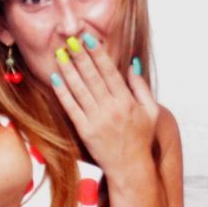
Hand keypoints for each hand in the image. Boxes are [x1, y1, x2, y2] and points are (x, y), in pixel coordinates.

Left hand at [50, 36, 158, 183]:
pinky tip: (55, 78)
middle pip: (92, 77)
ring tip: (59, 54)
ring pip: (79, 89)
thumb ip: (141, 87)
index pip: (110, 72)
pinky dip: (63, 92)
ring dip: (68, 70)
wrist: (130, 168)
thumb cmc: (141, 139)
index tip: (88, 38)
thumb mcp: (151, 112)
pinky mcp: (85, 131)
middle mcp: (111, 109)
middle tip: (69, 40)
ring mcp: (97, 120)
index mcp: (127, 102)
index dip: (97, 53)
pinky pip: (71, 108)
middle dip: (80, 56)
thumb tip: (132, 64)